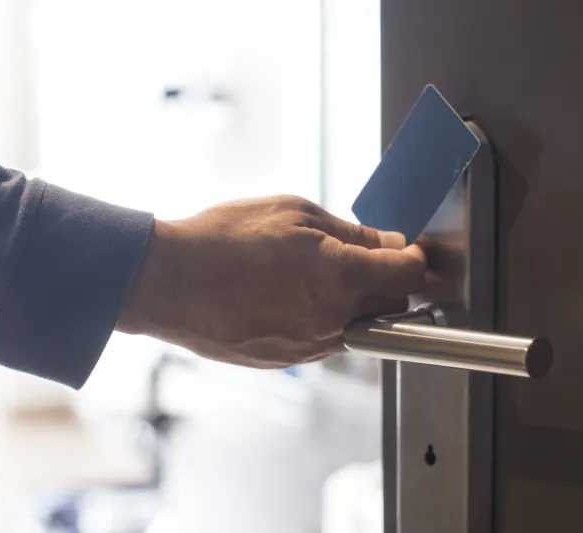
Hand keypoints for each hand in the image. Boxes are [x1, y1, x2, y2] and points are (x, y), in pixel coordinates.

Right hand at [117, 195, 425, 367]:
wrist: (168, 282)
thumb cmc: (224, 239)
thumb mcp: (294, 214)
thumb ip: (352, 232)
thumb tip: (388, 243)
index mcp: (341, 276)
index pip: (409, 276)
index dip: (414, 260)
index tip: (407, 252)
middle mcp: (332, 319)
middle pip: (393, 309)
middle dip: (389, 283)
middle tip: (366, 259)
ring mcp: (310, 346)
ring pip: (359, 328)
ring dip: (355, 304)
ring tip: (315, 276)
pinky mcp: (288, 361)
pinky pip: (325, 340)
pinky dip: (324, 320)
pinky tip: (291, 297)